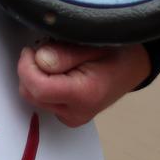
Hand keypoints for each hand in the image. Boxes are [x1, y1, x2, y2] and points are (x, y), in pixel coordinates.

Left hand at [16, 41, 151, 126]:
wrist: (133, 66)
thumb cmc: (118, 50)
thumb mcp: (94, 42)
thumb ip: (65, 53)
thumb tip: (39, 59)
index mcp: (84, 94)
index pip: (38, 88)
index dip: (27, 67)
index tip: (31, 48)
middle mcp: (76, 112)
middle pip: (31, 94)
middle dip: (31, 69)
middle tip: (46, 49)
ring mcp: (71, 117)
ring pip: (33, 97)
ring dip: (36, 75)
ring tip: (56, 58)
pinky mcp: (67, 115)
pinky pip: (42, 99)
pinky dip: (43, 82)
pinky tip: (59, 69)